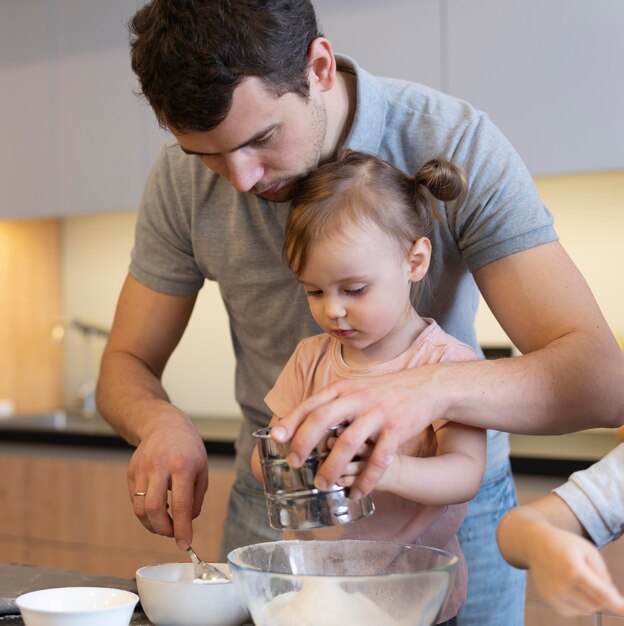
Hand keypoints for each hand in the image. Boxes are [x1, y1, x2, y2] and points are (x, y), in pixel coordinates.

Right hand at [127, 412, 207, 549]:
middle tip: (173, 533)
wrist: (164, 425)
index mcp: (182, 466)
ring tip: (166, 523)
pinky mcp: (131, 472)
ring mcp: (142, 469)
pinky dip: (146, 512)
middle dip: (163, 529)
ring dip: (152, 524)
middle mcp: (159, 467)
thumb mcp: (202, 469)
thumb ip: (196, 498)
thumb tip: (187, 523)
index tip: (185, 544)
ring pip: (139, 508)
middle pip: (153, 509)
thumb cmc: (188, 449)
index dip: (182, 528)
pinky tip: (158, 507)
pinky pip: (135, 500)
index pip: (181, 504)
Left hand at [272, 367, 442, 497]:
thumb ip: (333, 403)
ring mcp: (378, 413)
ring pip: (347, 443)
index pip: (312, 404)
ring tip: (323, 485)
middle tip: (294, 464)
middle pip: (323, 419)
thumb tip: (303, 423)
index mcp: (344, 388)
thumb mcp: (356, 389)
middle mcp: (358, 398)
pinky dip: (366, 479)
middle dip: (304, 444)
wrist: (426, 386)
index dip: (292, 421)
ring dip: (332, 467)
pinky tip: (358, 492)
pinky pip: (378, 459)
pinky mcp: (397, 429)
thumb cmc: (384, 392)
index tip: (276, 438)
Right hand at [527, 526, 623, 615]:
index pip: (602, 594)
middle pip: (597, 604)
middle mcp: (562, 585)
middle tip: (592, 577)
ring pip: (587, 609)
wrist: (534, 543)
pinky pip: (575, 611)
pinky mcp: (549, 600)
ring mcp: (554, 594)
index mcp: (574, 569)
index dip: (618, 605)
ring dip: (590, 599)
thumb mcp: (588, 549)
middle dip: (602, 596)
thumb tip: (612, 598)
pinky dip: (578, 602)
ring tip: (577, 579)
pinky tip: (569, 586)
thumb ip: (603, 573)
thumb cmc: (565, 544)